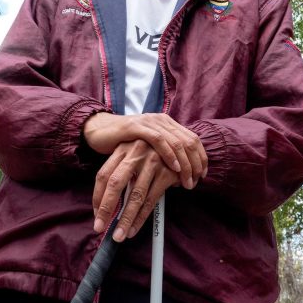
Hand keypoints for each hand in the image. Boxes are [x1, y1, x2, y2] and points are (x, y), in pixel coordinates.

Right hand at [83, 112, 207, 188]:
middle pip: (188, 141)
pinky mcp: (136, 127)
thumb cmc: (124, 143)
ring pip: (176, 142)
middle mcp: (161, 120)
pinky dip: (169, 154)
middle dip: (195, 164)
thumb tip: (182, 174)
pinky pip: (158, 140)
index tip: (203, 175)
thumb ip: (164, 154)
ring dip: (185, 164)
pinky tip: (174, 168)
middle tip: (196, 182)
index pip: (192, 139)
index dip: (201, 157)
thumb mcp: (149, 148)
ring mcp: (149, 122)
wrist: (99, 131)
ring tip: (187, 181)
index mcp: (167, 123)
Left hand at [92, 140, 179, 241]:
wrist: (181, 147)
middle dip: (106, 208)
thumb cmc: (152, 155)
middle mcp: (136, 153)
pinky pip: (151, 200)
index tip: (96, 214)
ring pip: (135, 196)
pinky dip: (141, 218)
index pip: (104, 174)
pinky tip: (134, 228)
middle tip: (99, 227)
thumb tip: (106, 204)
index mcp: (123, 149)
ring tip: (119, 235)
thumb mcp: (134, 156)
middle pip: (115, 183)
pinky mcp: (167, 172)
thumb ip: (121, 173)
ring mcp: (152, 162)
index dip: (97, 196)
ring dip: (125, 219)